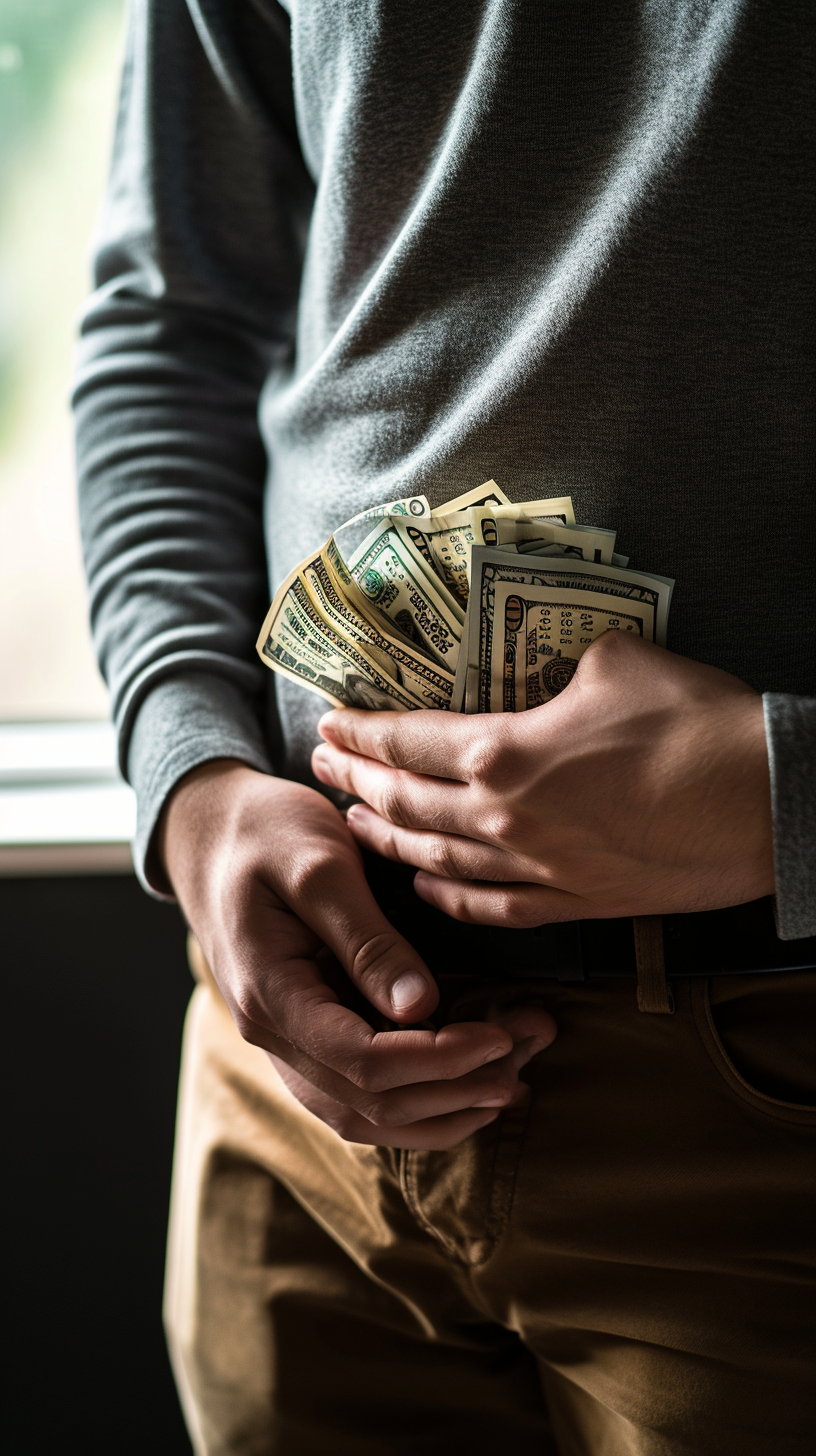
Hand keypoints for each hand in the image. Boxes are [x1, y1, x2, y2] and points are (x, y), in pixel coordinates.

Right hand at [159, 761, 555, 1146]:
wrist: (207, 828)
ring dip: (440, 1110)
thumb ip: (367, 938)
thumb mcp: (319, 863)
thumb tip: (420, 1005)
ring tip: (510, 1084)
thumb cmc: (263, 831)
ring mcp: (283, 1039)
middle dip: (454, 1091)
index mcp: (271, 994)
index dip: (439, 1062)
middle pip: (368, 1105)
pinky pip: (354, 1093)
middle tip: (526, 1058)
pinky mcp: (302, 1032)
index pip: (362, 1063)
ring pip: (360, 1116)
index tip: (500, 1036)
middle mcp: (272, 1033)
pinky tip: (465, 1085)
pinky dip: (414, 1100)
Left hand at [312, 633, 774, 924]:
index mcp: (504, 753)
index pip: (407, 742)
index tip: (329, 721)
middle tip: (322, 764)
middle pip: (405, 802)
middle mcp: (503, 820)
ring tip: (354, 822)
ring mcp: (537, 871)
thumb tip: (542, 671)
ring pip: (435, 861)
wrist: (766, 804)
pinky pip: (490, 908)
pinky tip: (425, 886)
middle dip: (354, 780)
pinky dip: (448, 897)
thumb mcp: (615, 658)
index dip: (361, 731)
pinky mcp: (574, 905)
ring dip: (387, 840)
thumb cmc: (694, 722)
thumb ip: (555, 666)